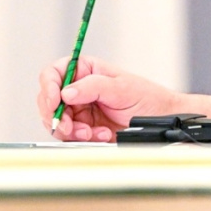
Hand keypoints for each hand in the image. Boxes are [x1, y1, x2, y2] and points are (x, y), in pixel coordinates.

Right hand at [36, 56, 210, 140]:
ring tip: (92, 133)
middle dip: (58, 115)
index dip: (49, 86)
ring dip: (71, 130)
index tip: (54, 100)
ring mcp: (80, 110)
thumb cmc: (147, 98)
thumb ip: (93, 87)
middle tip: (70, 126)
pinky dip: (82, 139)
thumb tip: (66, 92)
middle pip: (49, 100)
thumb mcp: (122, 88)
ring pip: (57, 121)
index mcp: (86, 70)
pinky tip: (101, 135)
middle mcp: (79, 89)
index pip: (54, 73)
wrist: (161, 119)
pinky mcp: (85, 128)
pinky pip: (70, 136)